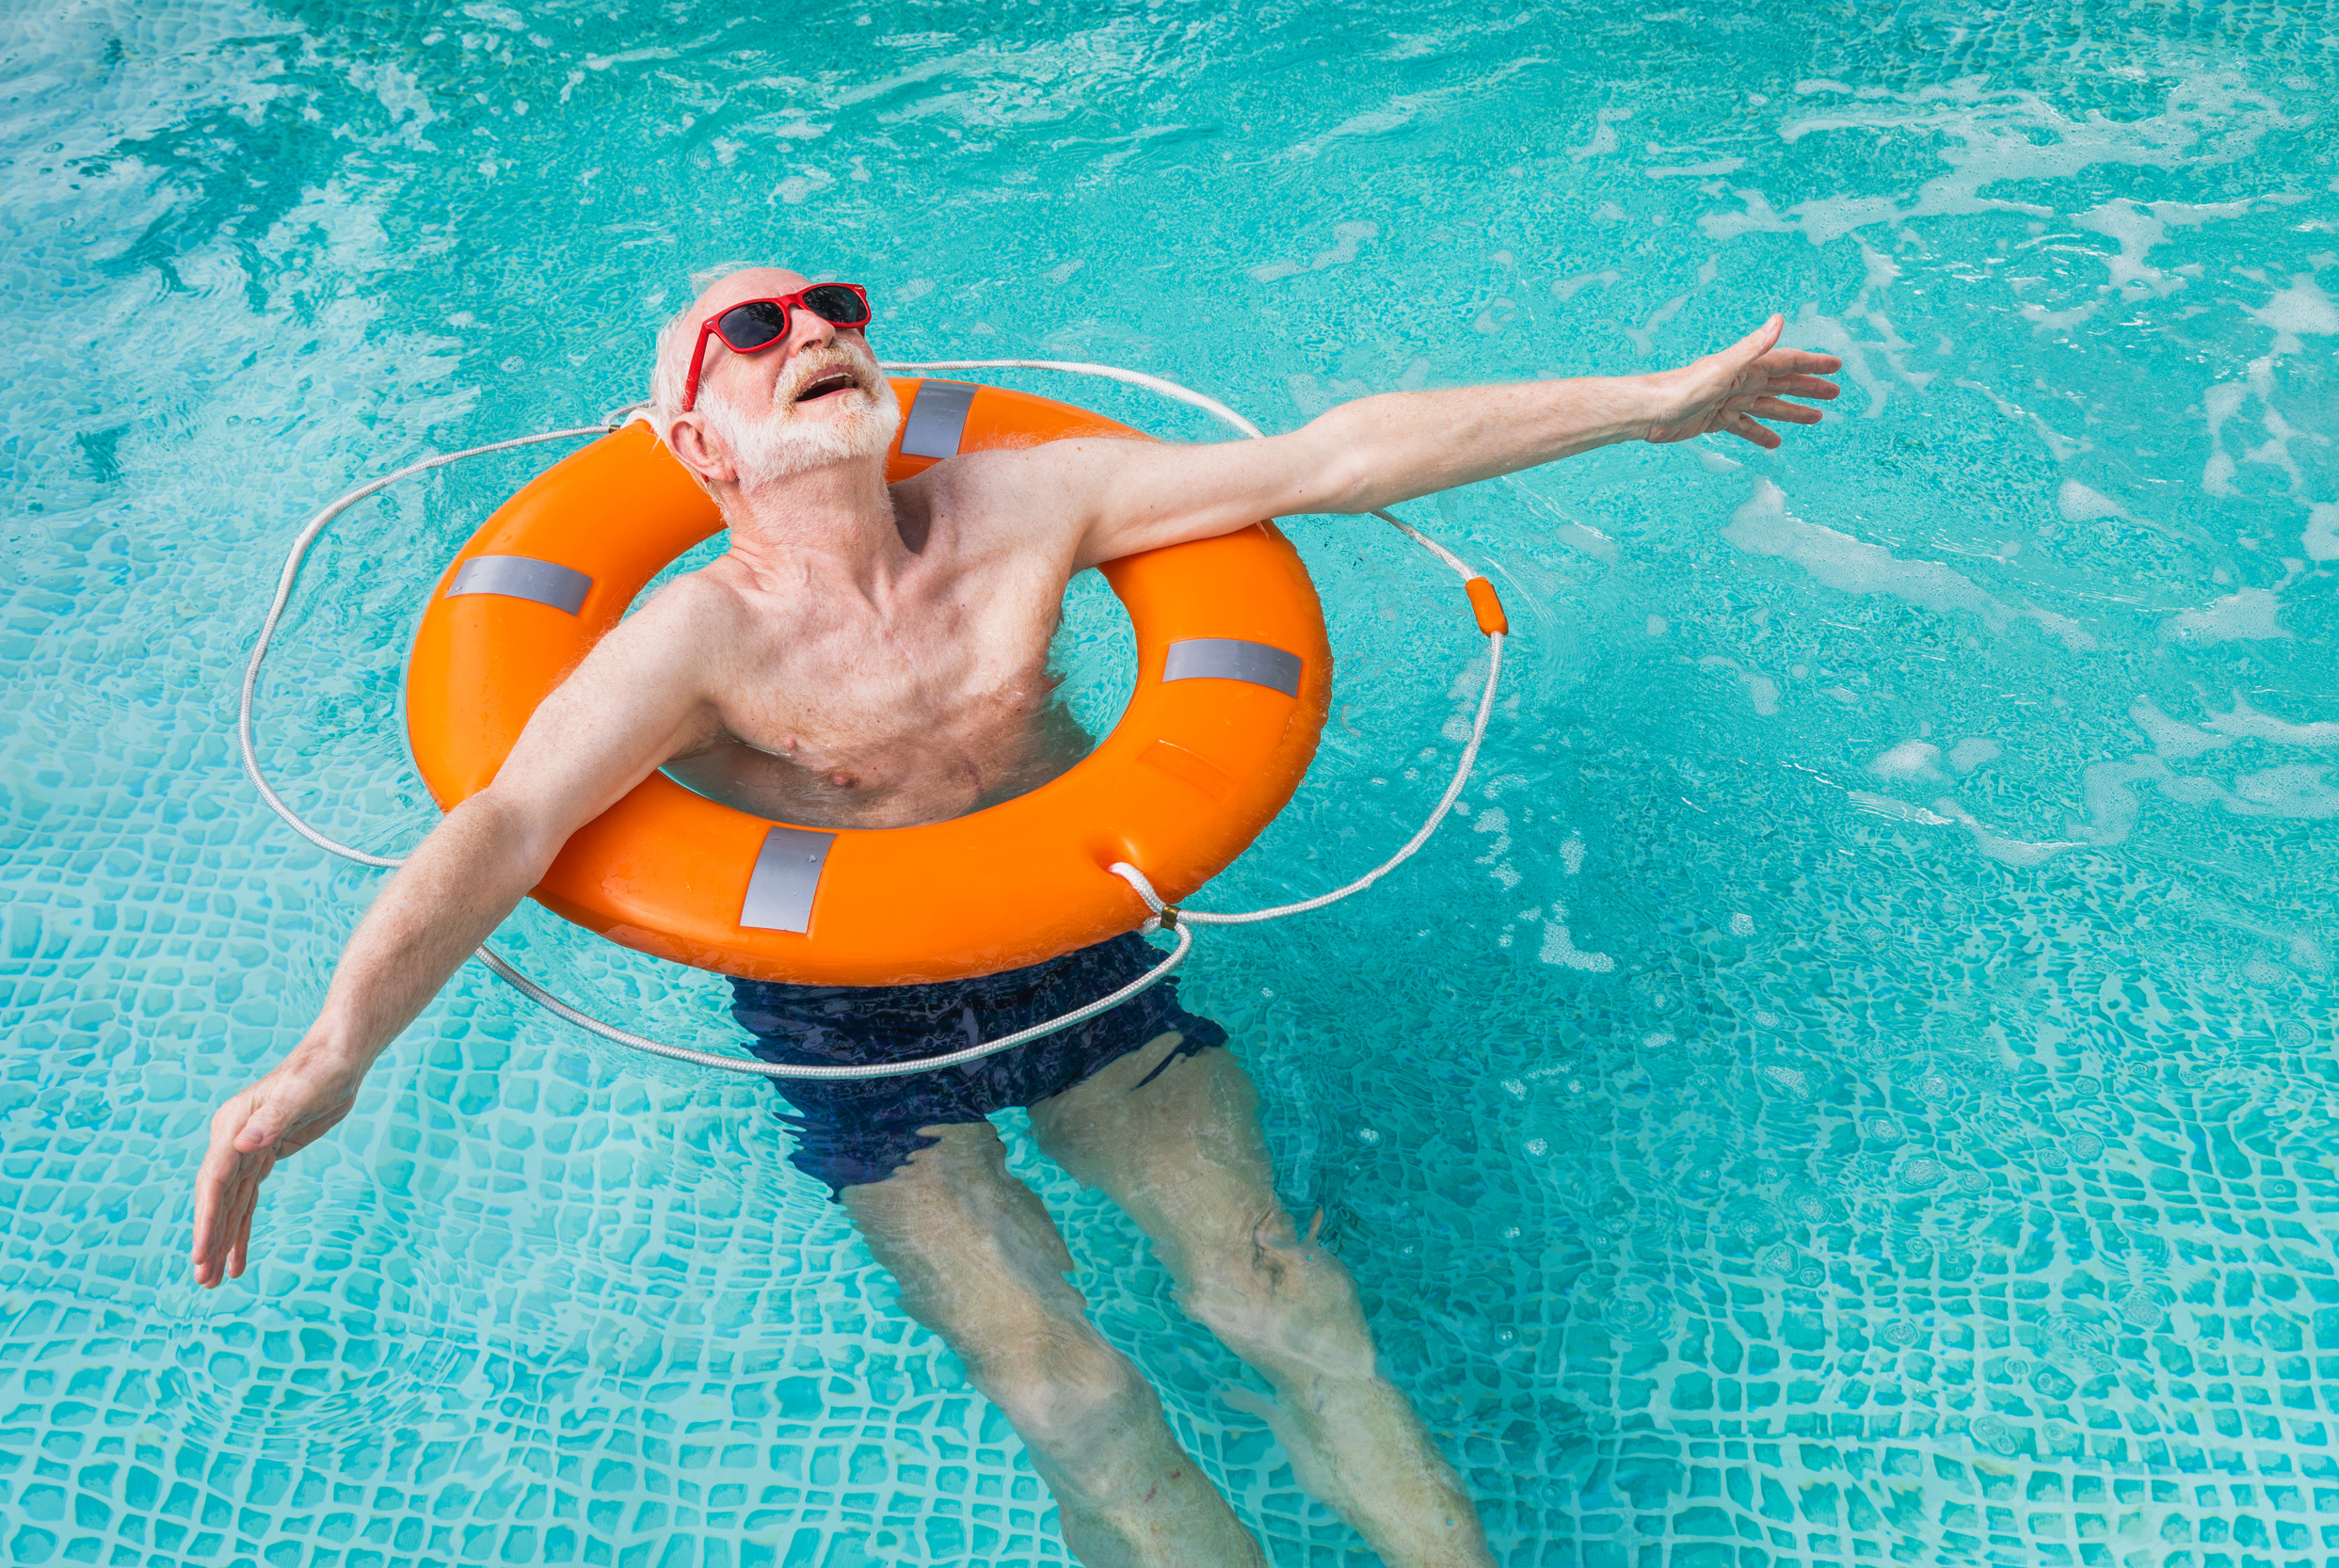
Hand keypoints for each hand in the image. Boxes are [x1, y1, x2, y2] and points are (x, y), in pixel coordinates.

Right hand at [190, 1046, 366, 1287]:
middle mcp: (233, 1140)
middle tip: (202, 1281)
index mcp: (233, 1125)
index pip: (214, 1180)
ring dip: (223, 1241)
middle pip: (216, 1198)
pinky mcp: (265, 1157)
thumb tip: (245, 1145)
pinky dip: (243, 1227)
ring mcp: (246, 1150)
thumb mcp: (303, 1093)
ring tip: (213, 1281)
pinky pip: (248, 1199)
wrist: (338, 1058)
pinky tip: (237, 1257)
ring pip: (231, 1204)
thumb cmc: (322, 1070)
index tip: (202, 1253)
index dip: (207, 1218)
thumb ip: (274, 1119)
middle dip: (210, 1239)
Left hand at [1641, 315, 1841, 449]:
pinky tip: (1774, 443)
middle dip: (1810, 387)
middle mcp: (1740, 382)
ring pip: (1768, 407)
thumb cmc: (1681, 389)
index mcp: (1746, 368)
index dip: (1813, 363)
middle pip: (1783, 384)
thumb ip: (1752, 348)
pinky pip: (1745, 428)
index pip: (1788, 362)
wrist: (1649, 412)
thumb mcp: (1722, 368)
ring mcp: (1729, 402)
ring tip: (1816, 418)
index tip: (1837, 365)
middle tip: (1836, 393)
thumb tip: (1778, 320)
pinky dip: (1761, 434)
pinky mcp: (1715, 420)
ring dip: (1792, 412)